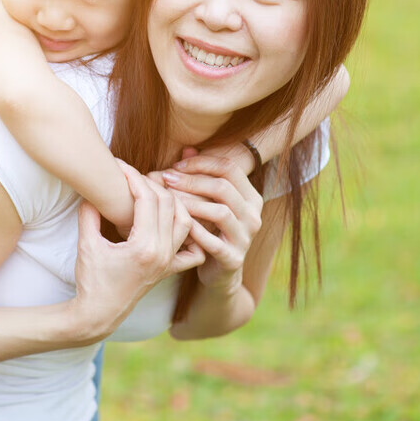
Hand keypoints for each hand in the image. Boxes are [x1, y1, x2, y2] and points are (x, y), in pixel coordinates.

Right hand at [71, 163, 202, 340]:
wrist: (98, 314)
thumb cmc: (91, 280)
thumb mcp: (86, 244)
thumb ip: (90, 213)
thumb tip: (92, 188)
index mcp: (143, 247)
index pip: (147, 199)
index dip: (133, 177)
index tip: (120, 166)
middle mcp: (162, 253)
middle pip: (169, 203)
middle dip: (152, 183)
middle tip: (134, 175)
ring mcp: (169, 262)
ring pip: (185, 220)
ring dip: (173, 201)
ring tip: (153, 192)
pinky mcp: (169, 269)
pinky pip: (193, 249)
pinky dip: (190, 233)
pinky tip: (173, 222)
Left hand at [161, 150, 263, 289]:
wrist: (218, 272)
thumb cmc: (209, 229)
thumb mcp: (207, 201)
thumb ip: (200, 175)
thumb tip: (187, 148)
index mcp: (251, 197)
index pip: (229, 168)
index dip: (201, 163)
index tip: (175, 166)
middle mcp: (253, 216)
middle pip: (223, 188)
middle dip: (191, 181)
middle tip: (166, 179)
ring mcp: (246, 238)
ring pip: (220, 212)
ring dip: (190, 203)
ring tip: (168, 200)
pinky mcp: (233, 258)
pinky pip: (212, 242)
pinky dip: (193, 231)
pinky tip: (175, 224)